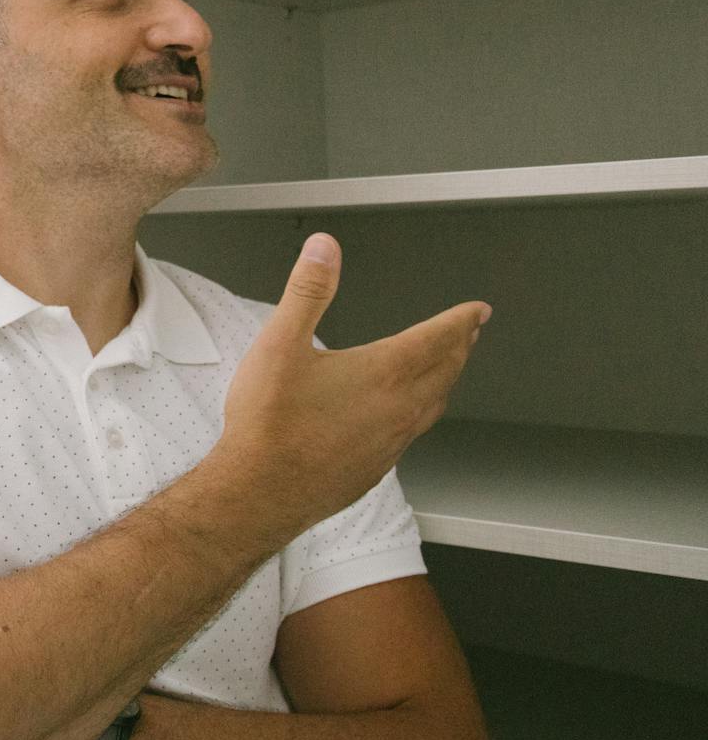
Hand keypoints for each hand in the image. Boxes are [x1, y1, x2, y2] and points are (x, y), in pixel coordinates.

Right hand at [216, 233, 488, 535]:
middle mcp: (398, 408)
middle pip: (445, 371)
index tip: (478, 310)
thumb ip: (307, 291)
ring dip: (446, 380)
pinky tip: (404, 415)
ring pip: (434, 404)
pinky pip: (414, 433)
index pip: (437, 338)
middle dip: (460, 346)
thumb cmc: (268, 421)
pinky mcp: (377, 467)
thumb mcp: (280, 343)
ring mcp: (392, 442)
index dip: (461, 320)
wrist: (261, 490)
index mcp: (382, 372)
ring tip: (446, 368)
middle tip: (469, 333)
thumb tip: (325, 249)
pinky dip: (422, 412)